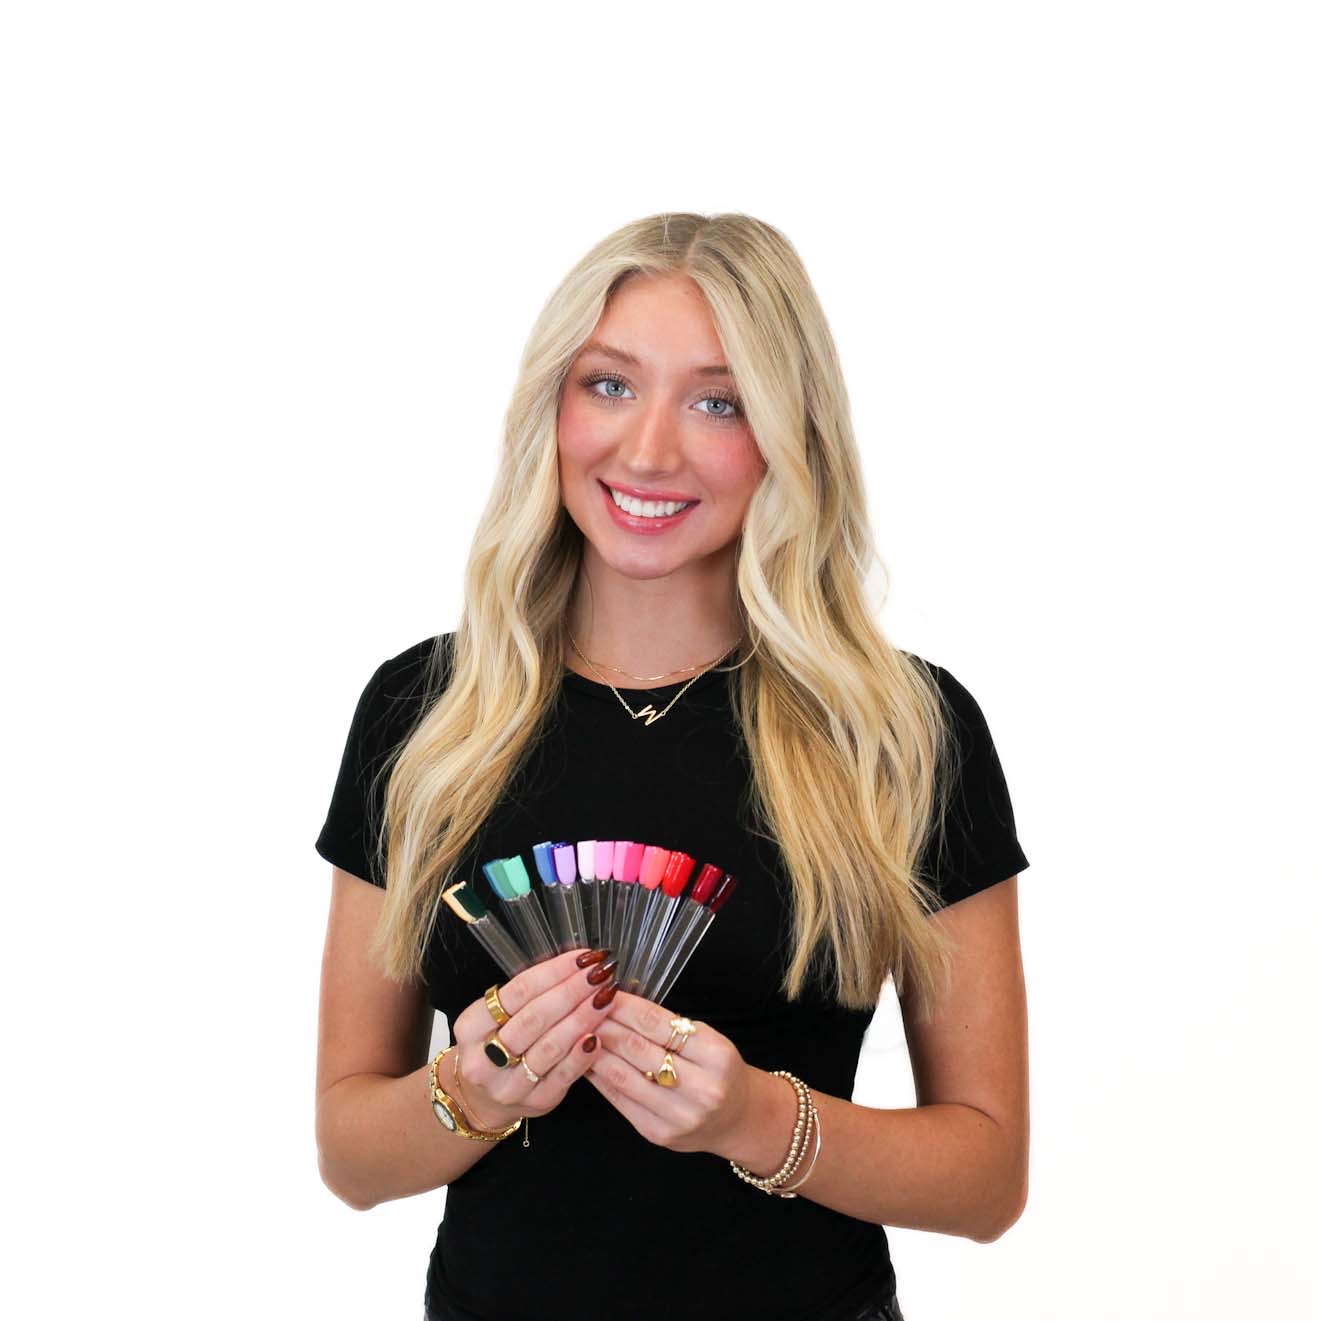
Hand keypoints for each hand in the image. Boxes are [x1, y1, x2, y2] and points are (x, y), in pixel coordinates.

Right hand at [448, 947, 617, 1130]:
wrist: (483, 1098)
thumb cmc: (496, 1043)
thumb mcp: (496, 1016)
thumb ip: (529, 994)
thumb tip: (576, 965)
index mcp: (471, 1027)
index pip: (517, 992)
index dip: (554, 972)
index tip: (583, 958)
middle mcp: (484, 1059)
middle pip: (534, 1019)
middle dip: (572, 992)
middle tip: (600, 974)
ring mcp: (509, 1085)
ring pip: (550, 1047)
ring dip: (582, 1018)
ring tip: (606, 997)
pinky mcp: (535, 1102)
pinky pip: (563, 1076)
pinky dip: (582, 1055)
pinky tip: (598, 1036)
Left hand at [583, 988, 758, 1155]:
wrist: (736, 1120)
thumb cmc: (717, 1071)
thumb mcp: (708, 1040)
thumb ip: (668, 1026)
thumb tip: (618, 1004)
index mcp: (716, 1056)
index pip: (659, 1024)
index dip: (626, 1006)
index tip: (603, 992)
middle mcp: (701, 1088)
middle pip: (638, 1049)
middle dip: (605, 1024)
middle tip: (582, 1008)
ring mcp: (678, 1116)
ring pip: (623, 1076)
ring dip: (595, 1051)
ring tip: (577, 1031)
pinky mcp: (658, 1134)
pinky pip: (619, 1100)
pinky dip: (599, 1078)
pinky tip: (586, 1061)